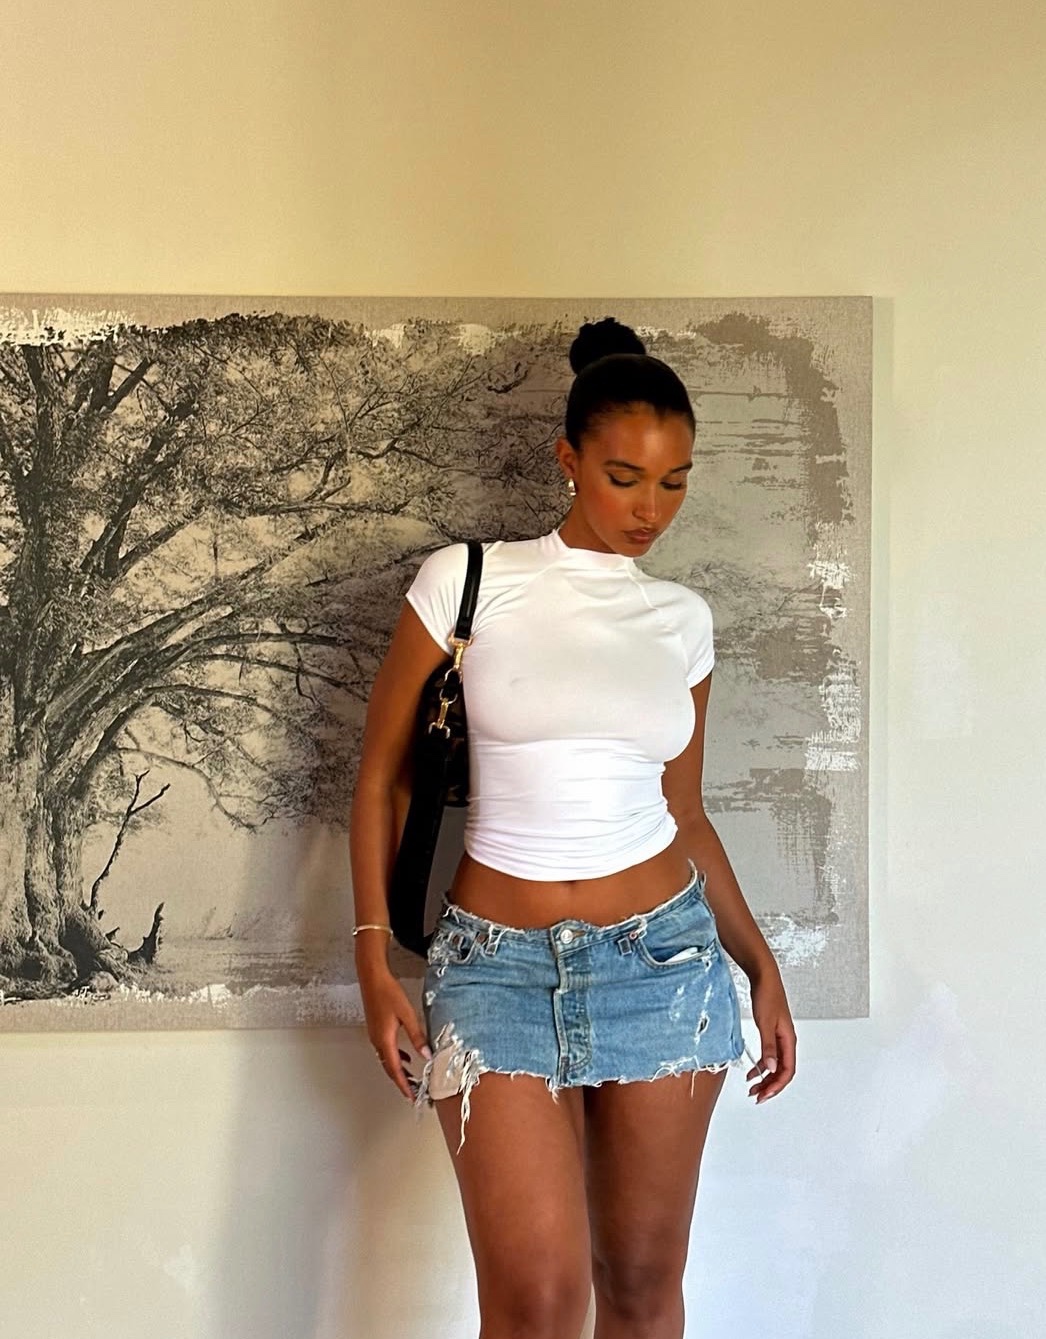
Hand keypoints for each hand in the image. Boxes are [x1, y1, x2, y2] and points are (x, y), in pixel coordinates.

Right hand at [360, 967, 431, 1100]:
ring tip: (412, 1078)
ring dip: (398, 1071)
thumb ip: (417, 1036)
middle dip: (401, 1082)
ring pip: (387, 1060)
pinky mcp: (376, 1029)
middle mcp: (377, 1041)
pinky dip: (395, 1058)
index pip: (395, 1070)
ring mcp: (375, 1036)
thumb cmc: (389, 993)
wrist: (372, 978)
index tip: (411, 1097)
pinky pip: (385, 1051)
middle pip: (389, 1068)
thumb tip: (427, 1055)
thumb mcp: (407, 1014)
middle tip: (414, 1092)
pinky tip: (405, 1056)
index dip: (404, 1085)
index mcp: (385, 1040)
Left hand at [746, 971, 795, 1103]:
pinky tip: (752, 1070)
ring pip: (776, 1065)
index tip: (763, 1095)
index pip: (787, 1071)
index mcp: (789, 1040)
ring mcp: (779, 1037)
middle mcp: (786, 1041)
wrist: (763, 977)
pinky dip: (762, 1066)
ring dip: (765, 1078)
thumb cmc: (767, 995)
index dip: (776, 1086)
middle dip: (770, 1086)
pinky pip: (770, 1056)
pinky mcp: (771, 1032)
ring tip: (752, 1087)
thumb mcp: (765, 1023)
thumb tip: (770, 1068)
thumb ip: (768, 1047)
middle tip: (755, 1096)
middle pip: (782, 1071)